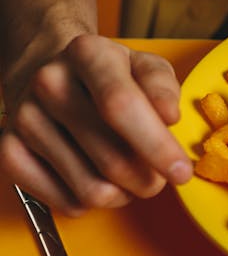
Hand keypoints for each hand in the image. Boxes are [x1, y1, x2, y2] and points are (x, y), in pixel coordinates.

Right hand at [0, 35, 192, 214]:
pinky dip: (89, 203)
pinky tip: (95, 179)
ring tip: (126, 176)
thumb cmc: (109, 75)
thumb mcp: (144, 66)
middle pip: (111, 157)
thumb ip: (162, 87)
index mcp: (87, 53)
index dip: (157, 146)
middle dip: (148, 180)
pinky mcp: (9, 150)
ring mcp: (25, 117)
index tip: (182, 171)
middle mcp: (49, 82)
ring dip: (122, 194)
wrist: (50, 71)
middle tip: (158, 178)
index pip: (121, 105)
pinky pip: (63, 202)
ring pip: (90, 189)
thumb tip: (169, 117)